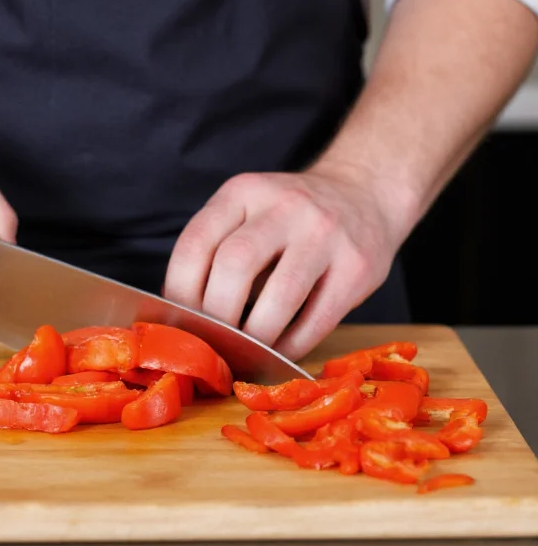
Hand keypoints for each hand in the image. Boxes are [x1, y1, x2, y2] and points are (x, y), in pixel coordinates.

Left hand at [163, 165, 406, 360]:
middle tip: (212, 342)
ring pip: (280, 297)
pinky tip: (278, 353)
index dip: (180, 290)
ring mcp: (324, 234)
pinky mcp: (357, 266)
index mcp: (243, 192)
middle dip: (216, 316)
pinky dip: (291, 346)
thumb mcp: (248, 212)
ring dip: (255, 337)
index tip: (179, 320)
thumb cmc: (290, 218)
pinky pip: (317, 319)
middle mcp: (284, 206)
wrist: (365, 194)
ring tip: (245, 353)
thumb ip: (215, 250)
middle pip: (235, 266)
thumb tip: (179, 315)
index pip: (196, 243)